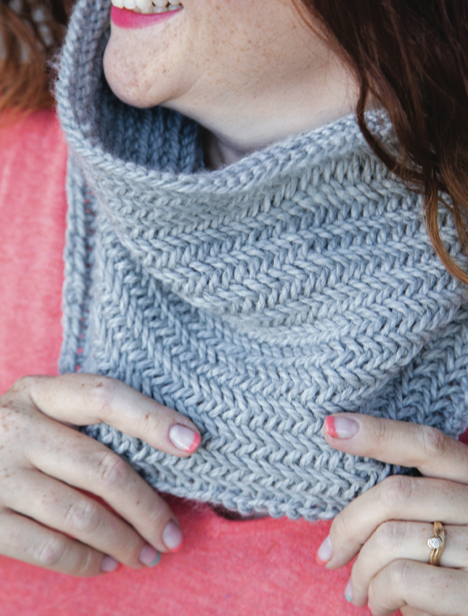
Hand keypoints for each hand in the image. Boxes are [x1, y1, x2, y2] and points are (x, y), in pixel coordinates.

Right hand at [0, 374, 200, 576]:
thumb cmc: (19, 438)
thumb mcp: (43, 413)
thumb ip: (89, 424)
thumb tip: (170, 453)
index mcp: (39, 393)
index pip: (105, 397)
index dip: (152, 419)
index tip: (192, 442)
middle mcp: (17, 427)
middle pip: (102, 468)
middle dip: (147, 507)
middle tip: (173, 535)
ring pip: (81, 514)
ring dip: (123, 542)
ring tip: (148, 555)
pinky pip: (48, 548)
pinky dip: (85, 561)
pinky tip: (105, 564)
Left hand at [316, 413, 467, 615]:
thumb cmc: (447, 569)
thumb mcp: (438, 523)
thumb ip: (408, 502)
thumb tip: (341, 502)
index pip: (426, 444)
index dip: (377, 433)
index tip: (331, 427)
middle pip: (395, 494)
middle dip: (348, 527)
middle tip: (329, 556)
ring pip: (390, 539)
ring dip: (361, 572)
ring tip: (358, 591)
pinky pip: (402, 579)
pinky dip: (379, 594)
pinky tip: (381, 605)